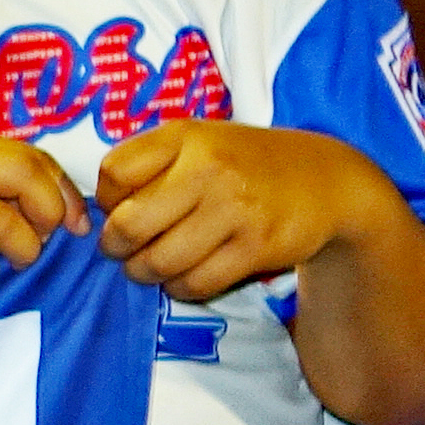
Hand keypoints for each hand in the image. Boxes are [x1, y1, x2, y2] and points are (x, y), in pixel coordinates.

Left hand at [92, 119, 380, 301]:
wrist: (326, 182)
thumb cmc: (245, 163)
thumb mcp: (201, 141)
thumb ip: (152, 163)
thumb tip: (98, 209)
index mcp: (185, 136)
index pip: (114, 173)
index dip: (106, 200)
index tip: (118, 208)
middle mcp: (208, 168)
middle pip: (129, 224)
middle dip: (115, 247)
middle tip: (121, 250)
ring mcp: (234, 209)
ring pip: (159, 261)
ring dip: (143, 272)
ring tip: (148, 267)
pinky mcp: (255, 247)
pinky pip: (195, 283)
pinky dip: (179, 288)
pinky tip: (182, 277)